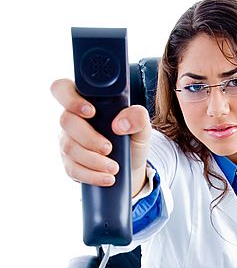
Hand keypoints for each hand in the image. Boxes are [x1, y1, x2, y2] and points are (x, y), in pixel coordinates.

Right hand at [50, 78, 151, 195]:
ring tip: (114, 167)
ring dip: (93, 160)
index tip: (91, 112)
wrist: (131, 165)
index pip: (62, 89)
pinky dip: (92, 176)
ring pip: (69, 147)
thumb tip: (121, 124)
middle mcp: (72, 119)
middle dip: (89, 137)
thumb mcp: (142, 127)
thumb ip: (138, 117)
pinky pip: (73, 169)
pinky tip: (107, 178)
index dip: (70, 98)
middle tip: (109, 148)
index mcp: (85, 101)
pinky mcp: (69, 163)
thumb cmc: (131, 138)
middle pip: (66, 121)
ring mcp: (67, 141)